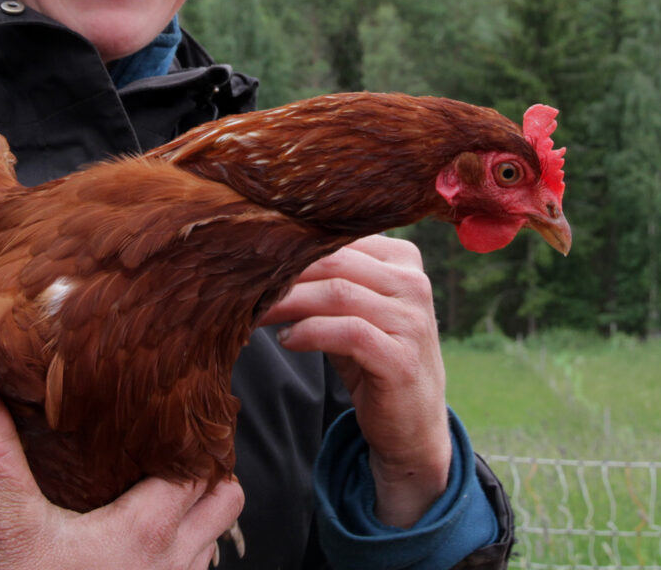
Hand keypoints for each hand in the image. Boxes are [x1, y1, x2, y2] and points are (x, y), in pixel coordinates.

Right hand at [0, 389, 243, 568]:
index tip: (175, 414)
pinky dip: (181, 552)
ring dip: (196, 514)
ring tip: (158, 489)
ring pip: (212, 539)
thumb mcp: (9, 532)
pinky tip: (142, 543)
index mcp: (148, 529)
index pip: (201, 468)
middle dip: (207, 473)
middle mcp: (174, 561)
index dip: (193, 439)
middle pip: (224, 500)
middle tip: (171, 450)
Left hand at [259, 234, 452, 527]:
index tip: (256, 262)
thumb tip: (265, 258)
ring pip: (337, 293)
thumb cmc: (373, 357)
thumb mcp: (354, 309)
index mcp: (404, 260)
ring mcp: (412, 321)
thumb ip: (326, 279)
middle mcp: (413, 283)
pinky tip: (289, 341)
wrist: (412, 422)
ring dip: (288, 303)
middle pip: (335, 261)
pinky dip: (309, 333)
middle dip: (285, 273)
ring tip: (258, 315)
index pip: (340, 238)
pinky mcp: (402, 358)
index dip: (294, 247)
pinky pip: (348, 332)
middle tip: (246, 287)